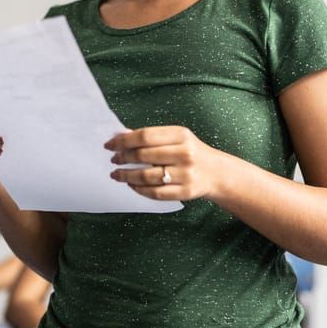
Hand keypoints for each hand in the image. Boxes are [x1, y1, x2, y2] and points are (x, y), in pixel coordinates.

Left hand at [105, 126, 229, 201]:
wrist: (216, 173)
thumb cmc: (191, 152)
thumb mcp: (176, 137)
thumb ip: (151, 136)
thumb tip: (121, 135)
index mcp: (181, 135)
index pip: (145, 136)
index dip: (124, 141)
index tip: (110, 144)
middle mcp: (185, 153)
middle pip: (144, 155)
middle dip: (123, 158)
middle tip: (114, 159)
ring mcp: (186, 174)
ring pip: (147, 176)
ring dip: (127, 176)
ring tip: (117, 174)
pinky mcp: (186, 192)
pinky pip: (155, 192)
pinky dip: (139, 189)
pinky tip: (132, 185)